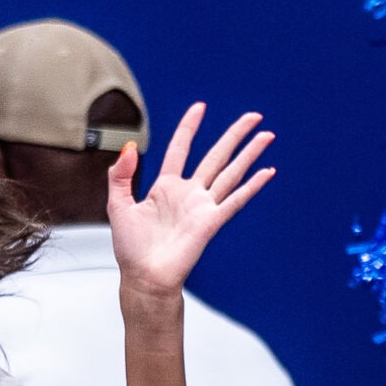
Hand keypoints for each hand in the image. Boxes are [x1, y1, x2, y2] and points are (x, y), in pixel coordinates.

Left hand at [105, 102, 274, 297]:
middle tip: (254, 116)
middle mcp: (188, 193)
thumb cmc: (131, 249)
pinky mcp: (211, 222)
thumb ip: (120, 176)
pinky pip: (234, 200)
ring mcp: (202, 206)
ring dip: (249, 154)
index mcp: (165, 187)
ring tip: (266, 135)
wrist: (144, 278)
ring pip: (231, 172)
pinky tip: (267, 172)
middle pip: (216, 156)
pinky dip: (252, 186)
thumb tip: (130, 148)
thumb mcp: (118, 206)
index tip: (200, 107)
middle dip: (234, 135)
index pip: (180, 149)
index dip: (190, 128)